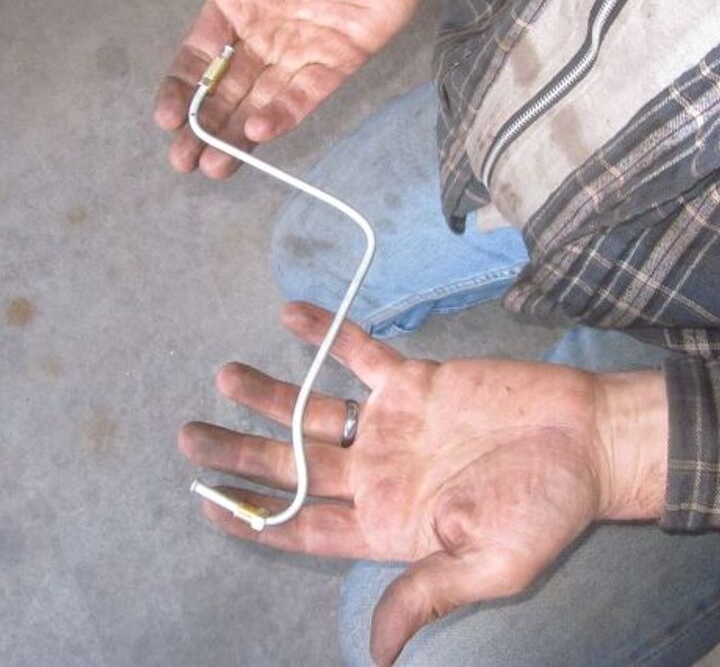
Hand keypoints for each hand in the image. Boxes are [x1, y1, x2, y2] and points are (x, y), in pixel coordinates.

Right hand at [140, 0, 480, 177]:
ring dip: (238, 134)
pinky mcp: (340, 60)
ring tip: (215, 166)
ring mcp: (302, 50)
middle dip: (204, 126)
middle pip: (226, 89)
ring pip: (262, 101)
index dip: (181, 87)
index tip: (165, 117)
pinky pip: (307, 94)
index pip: (200, 54)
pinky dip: (284, 113)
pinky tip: (259, 131)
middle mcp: (265, 33)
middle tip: (182, 161)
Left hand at [179, 303, 666, 664]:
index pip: (306, 526)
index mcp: (388, 523)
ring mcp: (393, 424)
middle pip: (295, 464)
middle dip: (241, 453)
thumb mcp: (489, 564)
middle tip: (189, 437)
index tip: (208, 506)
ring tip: (225, 376)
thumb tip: (377, 652)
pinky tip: (293, 315)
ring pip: (316, 408)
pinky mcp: (414, 381)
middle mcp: (379, 473)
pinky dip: (329, 334)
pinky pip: (362, 353)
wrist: (587, 439)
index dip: (257, 519)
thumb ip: (426, 594)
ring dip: (271, 393)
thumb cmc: (545, 508)